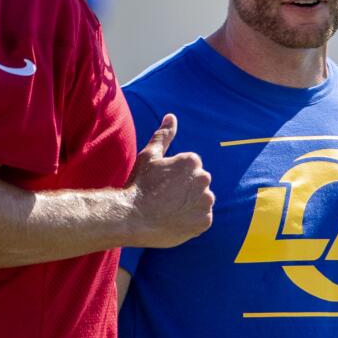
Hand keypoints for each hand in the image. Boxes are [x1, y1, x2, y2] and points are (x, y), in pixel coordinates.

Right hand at [128, 114, 213, 247]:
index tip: (161, 184)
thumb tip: (171, 116)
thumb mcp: (149, 156)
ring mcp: (206, 201)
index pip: (190, 168)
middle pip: (197, 184)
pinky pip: (202, 218)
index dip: (174, 177)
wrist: (132, 217)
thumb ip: (164, 135)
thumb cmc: (139, 184)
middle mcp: (204, 179)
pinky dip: (192, 220)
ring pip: (201, 201)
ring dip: (189, 204)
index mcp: (193, 161)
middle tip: (164, 197)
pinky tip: (175, 220)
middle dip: (184, 189)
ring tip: (169, 209)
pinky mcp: (205, 221)